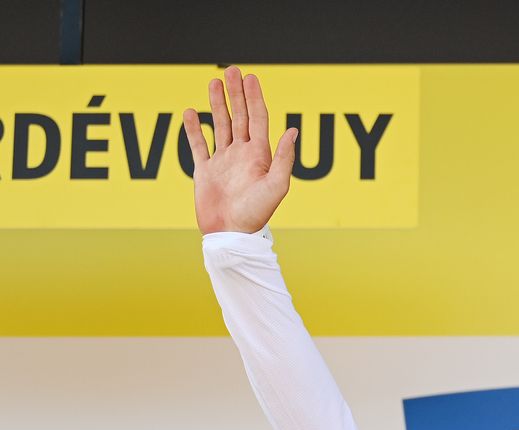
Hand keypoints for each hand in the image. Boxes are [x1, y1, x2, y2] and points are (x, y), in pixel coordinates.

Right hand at [182, 66, 297, 234]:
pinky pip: (198, 146)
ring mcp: (223, 162)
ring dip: (217, 104)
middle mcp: (242, 155)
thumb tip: (293, 130)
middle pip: (240, 116)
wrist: (231, 235)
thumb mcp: (276, 186)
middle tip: (232, 70)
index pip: (258, 118)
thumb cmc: (256, 214)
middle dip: (236, 93)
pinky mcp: (205, 172)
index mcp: (259, 155)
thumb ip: (284, 158)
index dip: (254, 97)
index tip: (250, 77)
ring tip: (213, 82)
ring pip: (220, 126)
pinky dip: (193, 129)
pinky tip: (190, 113)